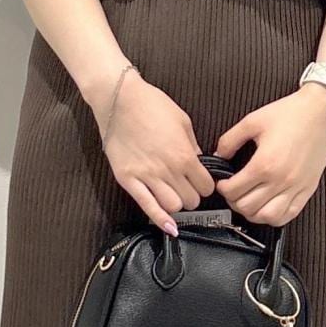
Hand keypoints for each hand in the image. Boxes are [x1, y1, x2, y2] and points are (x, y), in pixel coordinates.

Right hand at [90, 67, 217, 236]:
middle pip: (191, 201)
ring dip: (176, 204)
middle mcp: (167, 170)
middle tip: (187, 187)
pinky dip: (159, 220)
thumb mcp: (183, 121)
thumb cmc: (152, 104)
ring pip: (172, 207)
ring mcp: (146, 176)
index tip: (201, 182)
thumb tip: (197, 162)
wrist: (120, 98)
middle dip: (192, 195)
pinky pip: (146, 206)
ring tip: (173, 194)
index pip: (205, 186)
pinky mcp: (128, 179)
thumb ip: (192, 146)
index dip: (205, 185)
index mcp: (184, 155)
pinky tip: (168, 228)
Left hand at [212, 87, 325, 226]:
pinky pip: (290, 214)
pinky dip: (275, 216)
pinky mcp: (308, 189)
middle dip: (234, 201)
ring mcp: (296, 187)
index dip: (222, 188)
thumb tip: (219, 154)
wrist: (321, 111)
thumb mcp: (253, 121)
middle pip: (247, 207)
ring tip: (249, 201)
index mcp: (265, 163)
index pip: (234, 190)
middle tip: (232, 191)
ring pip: (267, 217)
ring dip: (253, 213)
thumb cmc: (293, 114)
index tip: (223, 182)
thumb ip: (230, 140)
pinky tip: (268, 207)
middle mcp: (281, 179)